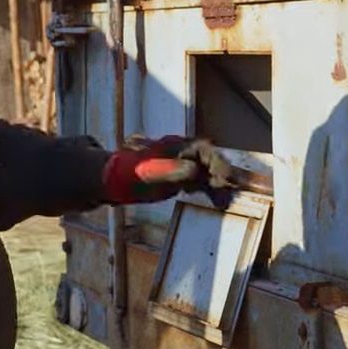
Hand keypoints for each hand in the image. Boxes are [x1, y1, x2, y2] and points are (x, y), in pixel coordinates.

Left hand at [102, 135, 219, 203]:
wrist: (117, 179)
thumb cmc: (131, 171)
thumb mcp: (150, 171)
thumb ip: (171, 170)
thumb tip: (195, 169)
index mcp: (178, 146)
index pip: (205, 151)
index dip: (218, 163)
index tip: (226, 177)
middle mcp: (184, 154)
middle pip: (211, 162)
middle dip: (222, 176)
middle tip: (230, 192)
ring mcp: (184, 166)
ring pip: (208, 174)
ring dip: (219, 186)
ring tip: (225, 202)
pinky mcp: (182, 178)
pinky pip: (202, 183)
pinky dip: (211, 191)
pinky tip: (218, 202)